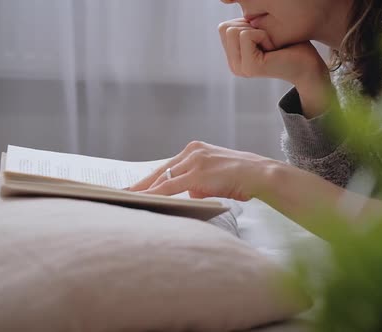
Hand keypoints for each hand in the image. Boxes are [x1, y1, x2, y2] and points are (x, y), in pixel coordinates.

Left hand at [128, 141, 276, 200]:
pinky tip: (142, 200)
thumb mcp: (215, 177)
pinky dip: (154, 194)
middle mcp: (192, 151)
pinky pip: (169, 187)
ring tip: (127, 198)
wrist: (260, 174)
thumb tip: (187, 194)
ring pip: (162, 178)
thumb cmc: (242, 178)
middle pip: (160, 170)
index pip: (168, 166)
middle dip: (141, 184)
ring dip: (144, 190)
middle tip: (122, 192)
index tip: (137, 186)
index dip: (151, 178)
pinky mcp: (196, 174)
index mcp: (196, 149)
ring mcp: (193, 161)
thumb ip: (198, 183)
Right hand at [217, 18, 328, 85]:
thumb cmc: (289, 44)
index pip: (223, 27)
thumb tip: (225, 1)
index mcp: (234, 58)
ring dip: (256, 30)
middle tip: (267, 40)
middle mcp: (234, 66)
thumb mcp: (260, 29)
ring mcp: (240, 68)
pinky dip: (263, 35)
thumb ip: (243, 24)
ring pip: (232, 30)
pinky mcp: (250, 67)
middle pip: (224, 28)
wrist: (308, 64)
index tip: (263, 36)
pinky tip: (272, 48)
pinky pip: (246, 35)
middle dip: (249, 26)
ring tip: (270, 44)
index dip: (245, 24)